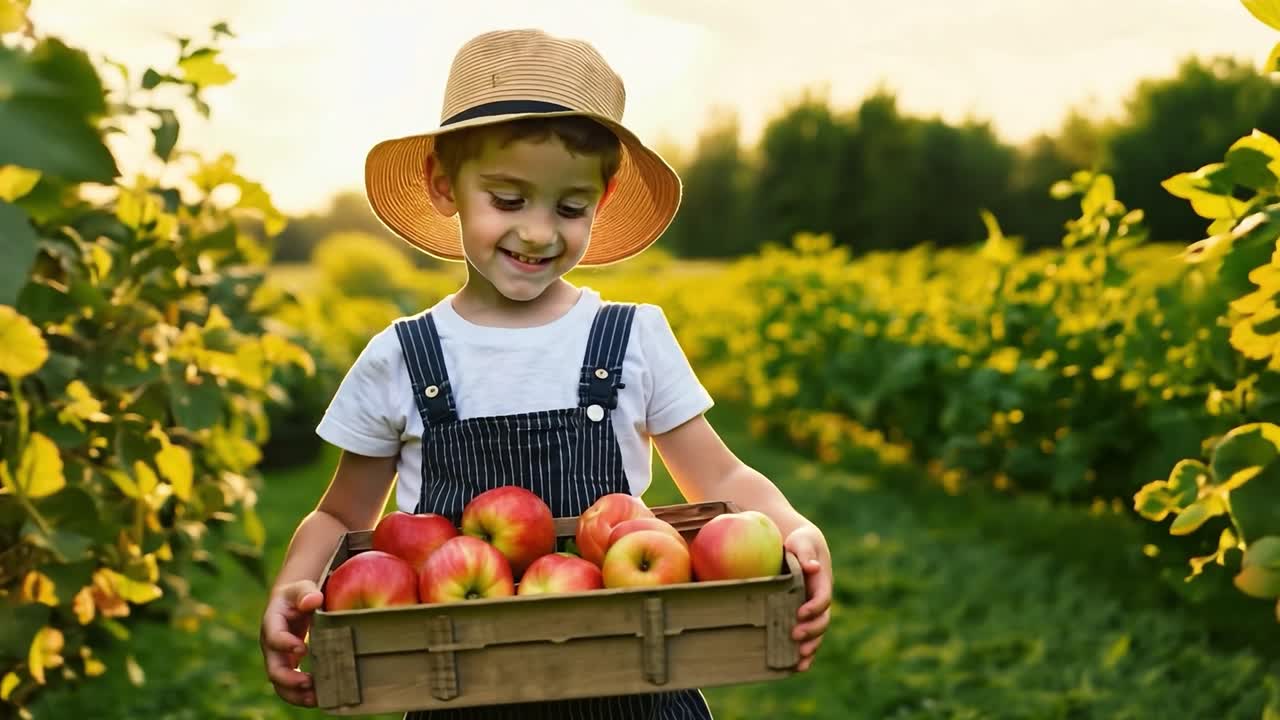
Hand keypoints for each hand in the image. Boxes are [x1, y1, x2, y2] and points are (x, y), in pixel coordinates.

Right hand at [260, 579, 324, 706]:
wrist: (293, 604)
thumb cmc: (299, 595)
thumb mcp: (302, 588)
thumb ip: (306, 593)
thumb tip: (313, 600)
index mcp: (272, 623)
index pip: (274, 637)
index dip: (286, 645)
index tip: (303, 649)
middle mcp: (271, 645)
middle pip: (273, 668)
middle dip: (289, 679)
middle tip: (309, 682)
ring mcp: (278, 659)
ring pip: (280, 684)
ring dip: (295, 694)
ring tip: (316, 699)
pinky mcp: (289, 667)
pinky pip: (290, 687)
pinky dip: (302, 695)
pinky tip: (320, 699)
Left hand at [784, 525, 831, 671]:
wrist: (800, 547)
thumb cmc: (800, 542)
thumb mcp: (802, 542)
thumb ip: (805, 554)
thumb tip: (811, 567)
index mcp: (823, 582)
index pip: (823, 599)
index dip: (814, 608)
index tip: (800, 613)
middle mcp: (820, 600)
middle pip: (822, 621)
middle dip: (811, 631)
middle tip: (794, 635)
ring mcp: (814, 611)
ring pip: (817, 635)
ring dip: (810, 649)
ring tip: (798, 661)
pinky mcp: (804, 618)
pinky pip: (808, 639)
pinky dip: (805, 655)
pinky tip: (795, 667)